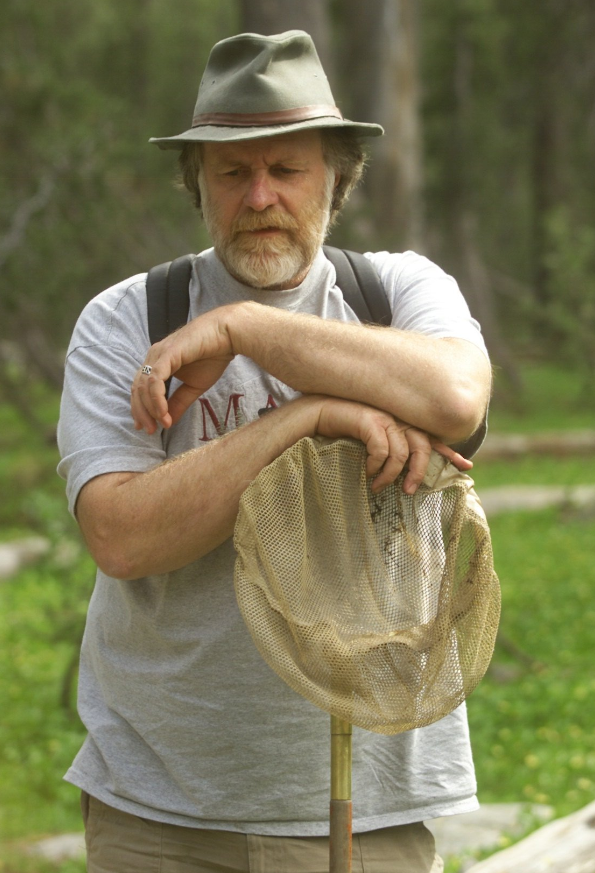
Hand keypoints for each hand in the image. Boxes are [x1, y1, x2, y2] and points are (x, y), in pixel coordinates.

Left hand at [131, 306, 236, 432]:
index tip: (146, 427)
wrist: (228, 335)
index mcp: (158, 363)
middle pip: (137, 388)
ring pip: (144, 386)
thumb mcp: (194, 386)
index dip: (140, 409)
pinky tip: (163, 413)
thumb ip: (178, 402)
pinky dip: (157, 398)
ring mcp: (159, 354)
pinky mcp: (168, 353)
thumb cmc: (213, 355)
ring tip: (160, 424)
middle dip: (141, 412)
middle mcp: (154, 357)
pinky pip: (155, 380)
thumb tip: (167, 422)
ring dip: (149, 408)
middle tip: (149, 431)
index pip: (140, 388)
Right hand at [312, 396, 472, 493]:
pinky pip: (382, 447)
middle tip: (410, 492)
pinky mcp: (368, 417)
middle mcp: (395, 418)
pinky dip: (377, 464)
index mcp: (397, 425)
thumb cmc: (335, 436)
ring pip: (404, 450)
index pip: (430, 438)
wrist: (309, 417)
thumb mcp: (365, 450)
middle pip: (423, 445)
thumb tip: (400, 481)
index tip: (466, 466)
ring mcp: (383, 416)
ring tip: (379, 488)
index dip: (448, 452)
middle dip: (421, 471)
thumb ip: (385, 458)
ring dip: (393, 474)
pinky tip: (366, 472)